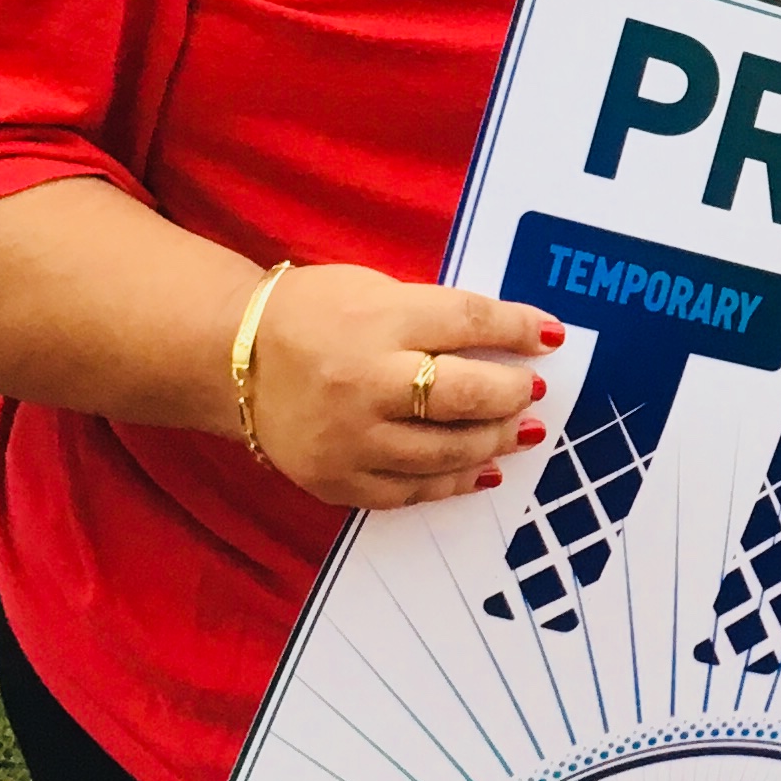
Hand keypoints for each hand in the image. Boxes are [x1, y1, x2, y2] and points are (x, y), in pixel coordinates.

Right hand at [241, 264, 561, 510]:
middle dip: (511, 392)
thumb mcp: (373, 290)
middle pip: (464, 394)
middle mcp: (364, 382)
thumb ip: (435, 314)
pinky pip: (413, 490)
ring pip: (446, 451)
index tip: (550, 335)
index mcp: (374, 321)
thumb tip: (508, 339)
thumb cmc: (312, 315)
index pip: (468, 321)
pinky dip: (455, 481)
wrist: (230, 360)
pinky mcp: (338, 479)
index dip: (518, 328)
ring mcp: (351, 438)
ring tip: (519, 429)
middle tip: (530, 390)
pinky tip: (482, 468)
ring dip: (494, 441)